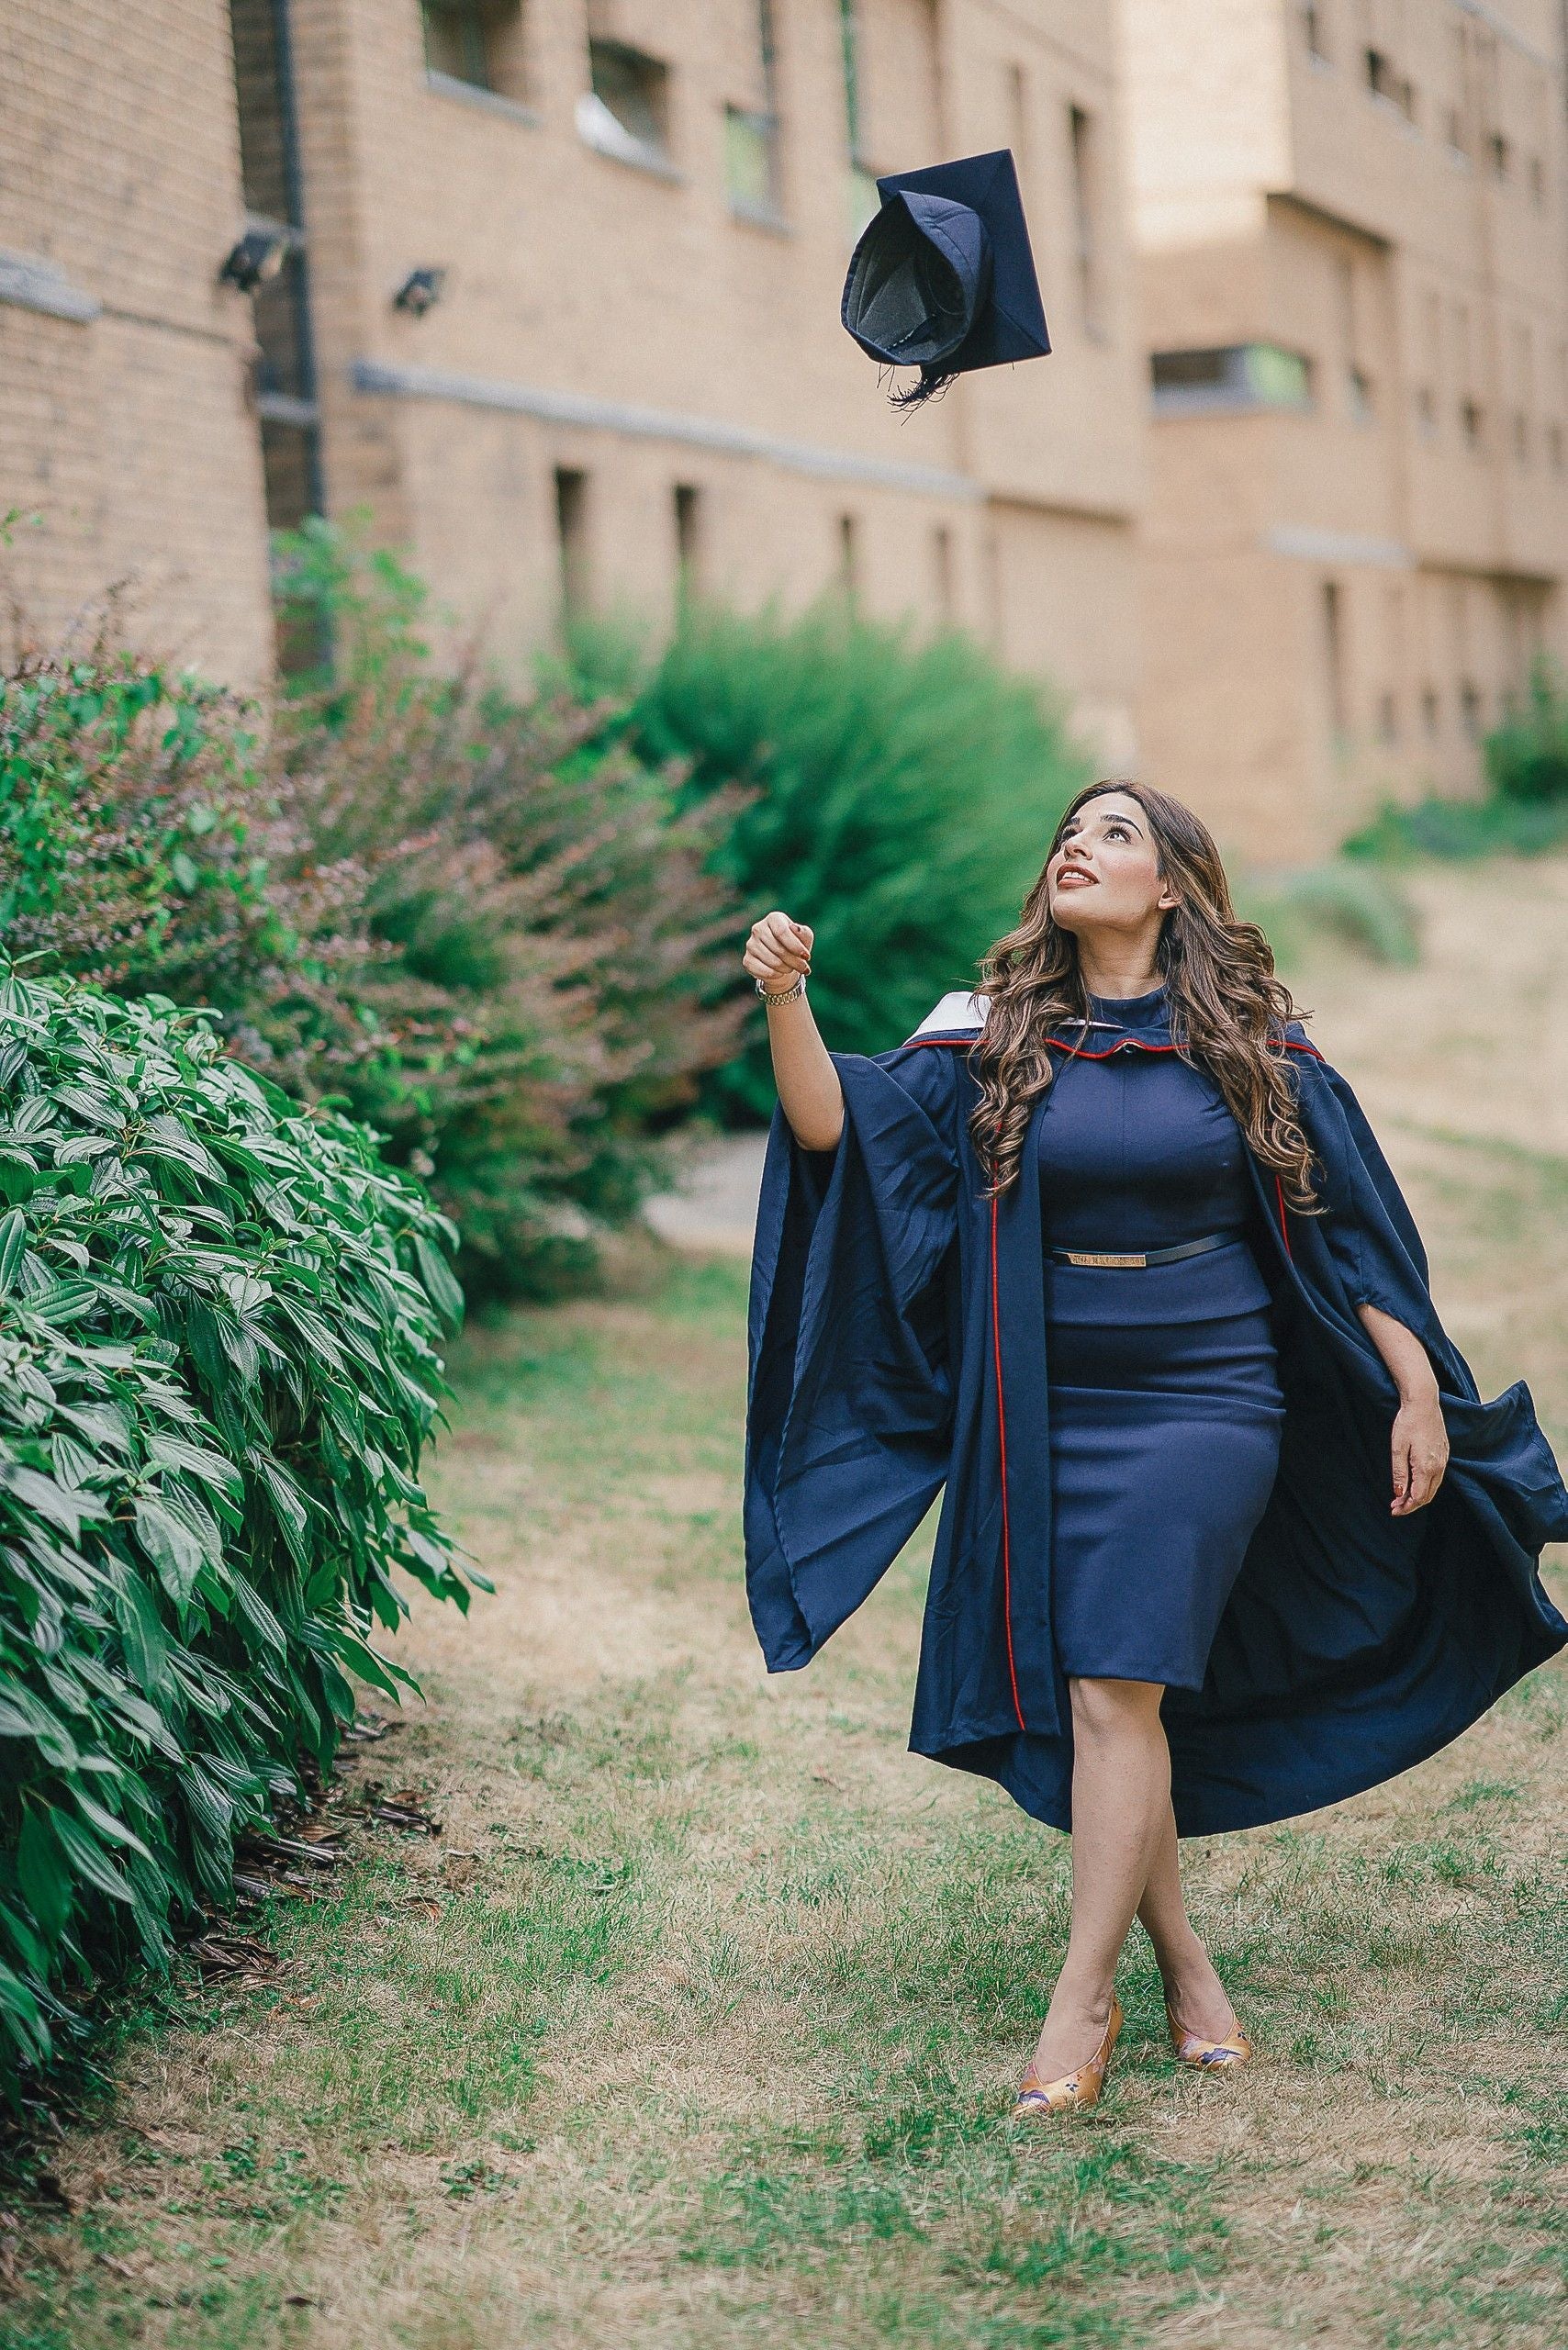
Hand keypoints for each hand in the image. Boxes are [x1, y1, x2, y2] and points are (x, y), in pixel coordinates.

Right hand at [744, 910, 812, 997]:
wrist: (783, 962)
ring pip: (773, 962)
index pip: (782, 932)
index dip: (796, 947)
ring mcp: (750, 944)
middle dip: (795, 961)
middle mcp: (758, 928)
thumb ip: (803, 932)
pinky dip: (777, 975)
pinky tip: (780, 972)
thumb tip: (794, 928)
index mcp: (773, 918)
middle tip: (804, 967)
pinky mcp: (747, 960)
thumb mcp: (805, 938)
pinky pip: (765, 971)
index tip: (807, 957)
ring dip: (787, 968)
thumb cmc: (795, 946)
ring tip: (792, 968)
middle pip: (779, 949)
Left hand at [1390, 1387, 1447, 1514]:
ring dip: (1419, 1495)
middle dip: (1412, 1504)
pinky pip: (1437, 1477)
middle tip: (1395, 1506)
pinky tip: (1414, 1482)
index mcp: (1427, 1467)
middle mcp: (1439, 1466)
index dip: (1406, 1507)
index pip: (1419, 1497)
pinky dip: (1426, 1485)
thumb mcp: (1398, 1448)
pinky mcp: (1444, 1453)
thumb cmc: (1408, 1423)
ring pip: (1433, 1487)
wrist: (1424, 1402)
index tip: (1393, 1510)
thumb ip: (1400, 1474)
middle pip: (1428, 1496)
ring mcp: (1444, 1460)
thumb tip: (1399, 1494)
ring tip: (1402, 1497)